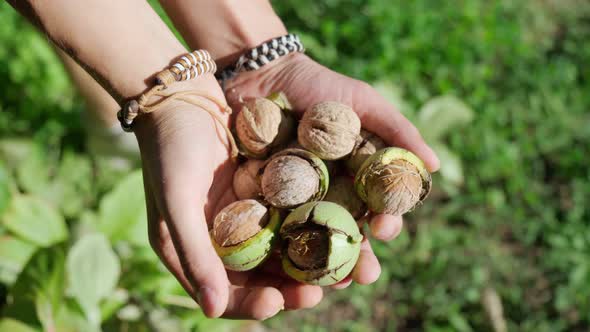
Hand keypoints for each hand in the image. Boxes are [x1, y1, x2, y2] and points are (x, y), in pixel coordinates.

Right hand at [133, 76, 322, 318]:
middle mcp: (220, 238)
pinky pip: (289, 215)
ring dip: (306, 260)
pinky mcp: (262, 191)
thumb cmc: (169, 148)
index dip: (251, 302)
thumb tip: (213, 311)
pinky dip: (308, 225)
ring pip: (280, 249)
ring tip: (335, 269)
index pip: (223, 291)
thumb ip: (194, 254)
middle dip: (288, 286)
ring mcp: (244, 215)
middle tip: (319, 291)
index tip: (277, 302)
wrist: (182, 94)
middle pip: (259, 275)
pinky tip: (332, 228)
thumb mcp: (176, 201)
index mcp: (191, 249)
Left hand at [224, 53, 439, 286]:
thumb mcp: (364, 102)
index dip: (386, 223)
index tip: (384, 229)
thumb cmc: (320, 86)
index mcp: (359, 179)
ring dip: (322, 266)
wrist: (266, 75)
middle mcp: (332, 196)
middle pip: (348, 235)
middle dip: (358, 259)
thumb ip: (398, 131)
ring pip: (313, 242)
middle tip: (361, 275)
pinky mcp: (264, 202)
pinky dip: (280, 250)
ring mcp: (297, 202)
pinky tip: (283, 267)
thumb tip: (433, 166)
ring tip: (326, 284)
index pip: (379, 210)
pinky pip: (274, 230)